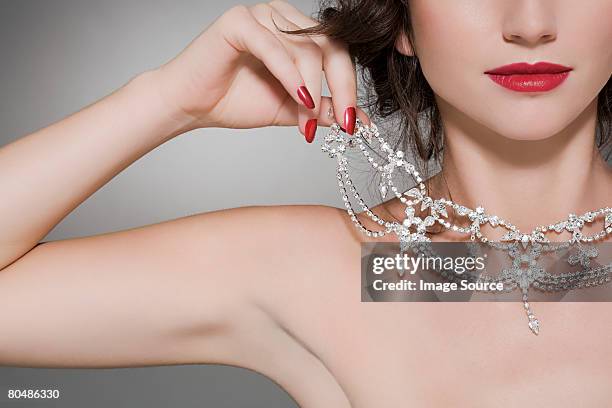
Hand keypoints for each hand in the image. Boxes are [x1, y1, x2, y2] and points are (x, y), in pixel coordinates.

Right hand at [154, 1, 369, 141]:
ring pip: (304, 49)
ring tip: (304, 123)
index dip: (349, 86)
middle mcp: (282, 17)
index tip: (352, 122)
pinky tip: (299, 99)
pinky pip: (274, 48)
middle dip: (340, 87)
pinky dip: (290, 76)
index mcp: (297, 32)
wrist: (190, 106)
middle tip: (342, 122)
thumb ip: (321, 109)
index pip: (337, 51)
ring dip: (310, 90)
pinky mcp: (239, 22)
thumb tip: (359, 119)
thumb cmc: (234, 101)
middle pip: (329, 46)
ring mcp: (261, 15)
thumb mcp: (290, 109)